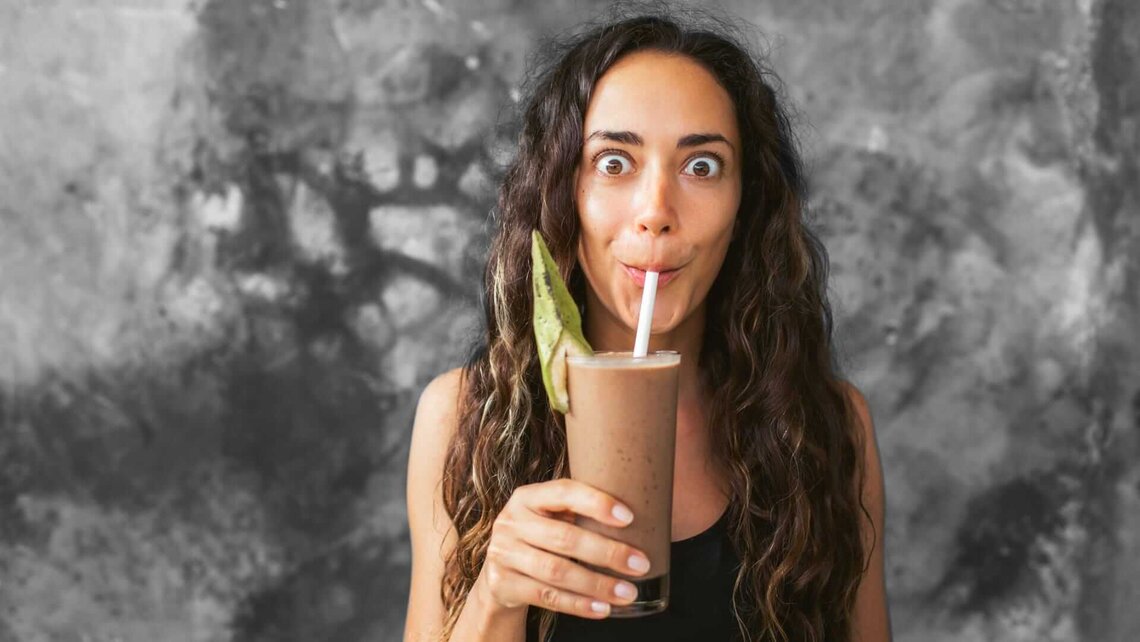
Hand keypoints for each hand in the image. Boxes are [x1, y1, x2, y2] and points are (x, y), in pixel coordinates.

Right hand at [475, 478, 651, 618]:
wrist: (498, 573)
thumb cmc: (539, 537)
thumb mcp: (550, 517)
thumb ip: (580, 512)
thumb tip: (644, 516)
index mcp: (528, 496)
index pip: (564, 492)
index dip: (597, 503)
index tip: (630, 518)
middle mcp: (511, 521)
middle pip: (565, 538)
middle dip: (607, 552)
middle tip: (640, 564)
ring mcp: (503, 554)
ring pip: (557, 571)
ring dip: (597, 584)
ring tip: (628, 592)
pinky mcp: (502, 584)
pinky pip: (547, 597)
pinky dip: (578, 605)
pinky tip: (603, 608)